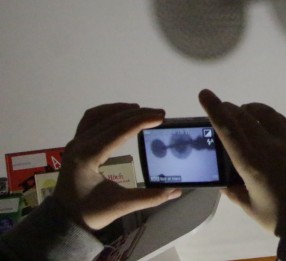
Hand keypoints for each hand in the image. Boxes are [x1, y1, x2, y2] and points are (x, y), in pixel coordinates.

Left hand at [53, 104, 181, 230]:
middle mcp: (79, 145)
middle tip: (160, 115)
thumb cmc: (91, 212)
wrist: (64, 220)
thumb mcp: (120, 205)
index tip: (161, 117)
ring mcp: (76, 142)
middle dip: (137, 114)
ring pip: (99, 115)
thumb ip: (149, 197)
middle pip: (111, 120)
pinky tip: (122, 114)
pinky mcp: (76, 143)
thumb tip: (176, 192)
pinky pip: (91, 119)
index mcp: (88, 158)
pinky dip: (108, 112)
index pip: (118, 132)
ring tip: (143, 111)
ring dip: (121, 110)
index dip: (141, 122)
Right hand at [199, 89, 285, 234]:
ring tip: (242, 112)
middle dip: (229, 108)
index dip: (215, 110)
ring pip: (265, 113)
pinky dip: (267, 115)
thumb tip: (224, 180)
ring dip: (249, 108)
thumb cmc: (278, 217)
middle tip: (222, 108)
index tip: (205, 94)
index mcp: (252, 165)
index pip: (229, 130)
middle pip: (244, 117)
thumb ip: (233, 190)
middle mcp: (269, 147)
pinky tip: (263, 120)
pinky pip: (281, 120)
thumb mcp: (249, 206)